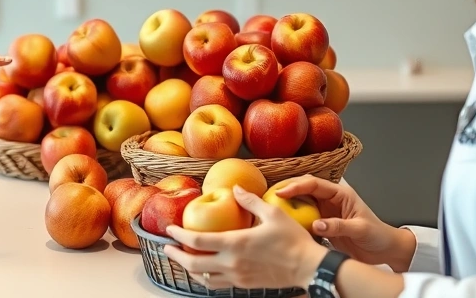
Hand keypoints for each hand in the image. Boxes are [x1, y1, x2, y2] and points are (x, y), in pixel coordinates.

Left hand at [164, 186, 327, 290]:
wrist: (309, 268)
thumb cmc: (292, 239)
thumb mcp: (272, 213)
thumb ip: (250, 201)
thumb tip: (235, 189)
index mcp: (235, 244)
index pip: (197, 241)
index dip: (179, 235)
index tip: (170, 229)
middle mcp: (232, 263)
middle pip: (193, 264)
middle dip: (176, 256)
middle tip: (166, 247)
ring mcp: (237, 277)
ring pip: (203, 278)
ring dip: (189, 269)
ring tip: (183, 259)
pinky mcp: (245, 285)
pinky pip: (218, 284)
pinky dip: (206, 277)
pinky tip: (206, 269)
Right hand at [271, 175, 414, 272]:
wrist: (384, 250)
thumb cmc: (377, 235)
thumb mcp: (360, 229)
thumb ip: (339, 226)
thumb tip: (316, 224)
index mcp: (340, 194)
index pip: (314, 184)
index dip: (296, 186)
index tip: (280, 192)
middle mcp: (331, 199)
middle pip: (304, 188)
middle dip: (286, 189)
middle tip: (269, 196)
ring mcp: (325, 211)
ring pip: (301, 201)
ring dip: (288, 203)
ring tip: (271, 207)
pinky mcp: (322, 223)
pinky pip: (304, 217)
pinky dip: (293, 217)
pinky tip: (283, 221)